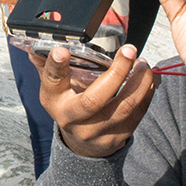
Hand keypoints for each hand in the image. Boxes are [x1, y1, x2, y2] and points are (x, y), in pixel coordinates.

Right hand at [32, 43, 156, 158]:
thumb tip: (37, 42)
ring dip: (139, 82)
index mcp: (54, 100)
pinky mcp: (117, 137)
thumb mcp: (53, 87)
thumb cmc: (68, 104)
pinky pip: (137, 114)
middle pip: (95, 99)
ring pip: (124, 107)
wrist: (81, 144)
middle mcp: (73, 118)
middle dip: (116, 72)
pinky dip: (146, 93)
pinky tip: (149, 79)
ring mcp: (96, 131)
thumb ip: (48, 64)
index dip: (56, 66)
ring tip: (143, 64)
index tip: (62, 50)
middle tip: (129, 50)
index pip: (52, 81)